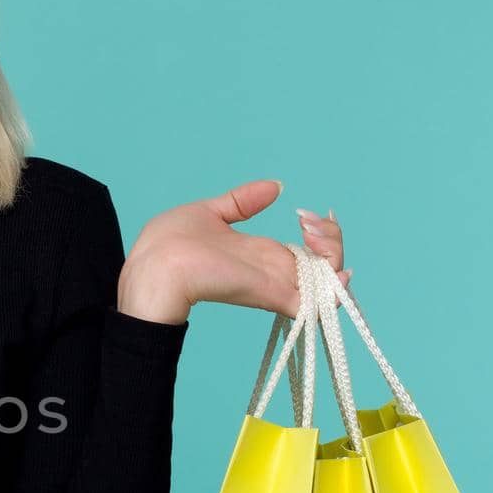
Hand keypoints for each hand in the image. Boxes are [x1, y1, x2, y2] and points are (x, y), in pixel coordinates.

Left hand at [118, 180, 351, 323]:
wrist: (151, 266)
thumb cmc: (168, 244)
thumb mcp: (211, 212)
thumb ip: (242, 202)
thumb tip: (275, 186)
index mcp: (261, 254)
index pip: (308, 251)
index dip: (321, 232)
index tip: (304, 214)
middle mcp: (272, 271)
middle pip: (325, 265)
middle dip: (334, 240)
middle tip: (310, 224)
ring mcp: (273, 284)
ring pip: (328, 282)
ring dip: (337, 256)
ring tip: (316, 234)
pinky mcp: (269, 295)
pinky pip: (315, 305)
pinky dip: (335, 294)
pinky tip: (341, 275)